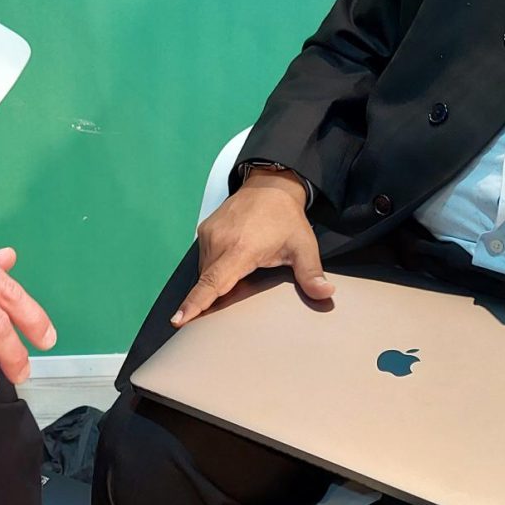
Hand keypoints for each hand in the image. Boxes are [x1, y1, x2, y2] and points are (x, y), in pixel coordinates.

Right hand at [172, 169, 333, 326]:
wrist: (270, 185)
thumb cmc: (286, 217)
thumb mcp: (303, 246)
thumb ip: (311, 273)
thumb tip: (326, 294)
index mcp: (241, 249)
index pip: (213, 282)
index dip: (195, 303)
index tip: (178, 319)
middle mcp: (220, 241)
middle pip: (209, 281)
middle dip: (212, 298)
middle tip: (232, 300)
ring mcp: (210, 233)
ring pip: (205, 270)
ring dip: (216, 280)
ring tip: (240, 272)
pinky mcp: (204, 229)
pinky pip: (204, 258)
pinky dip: (213, 267)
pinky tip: (231, 263)